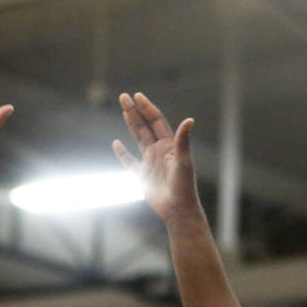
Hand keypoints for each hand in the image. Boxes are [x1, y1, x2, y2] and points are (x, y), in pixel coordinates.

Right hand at [112, 92, 197, 222]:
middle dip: (134, 111)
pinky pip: (129, 161)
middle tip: (123, 96)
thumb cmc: (184, 187)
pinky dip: (122, 153)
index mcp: (169, 145)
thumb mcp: (184, 162)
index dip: (147, 108)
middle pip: (144, 126)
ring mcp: (150, 161)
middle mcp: (159, 150)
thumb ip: (183, 141)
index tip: (137, 96)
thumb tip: (189, 120)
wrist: (178, 210)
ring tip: (123, 109)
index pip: (156, 121)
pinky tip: (116, 144)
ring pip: (137, 138)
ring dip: (130, 124)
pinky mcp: (142, 175)